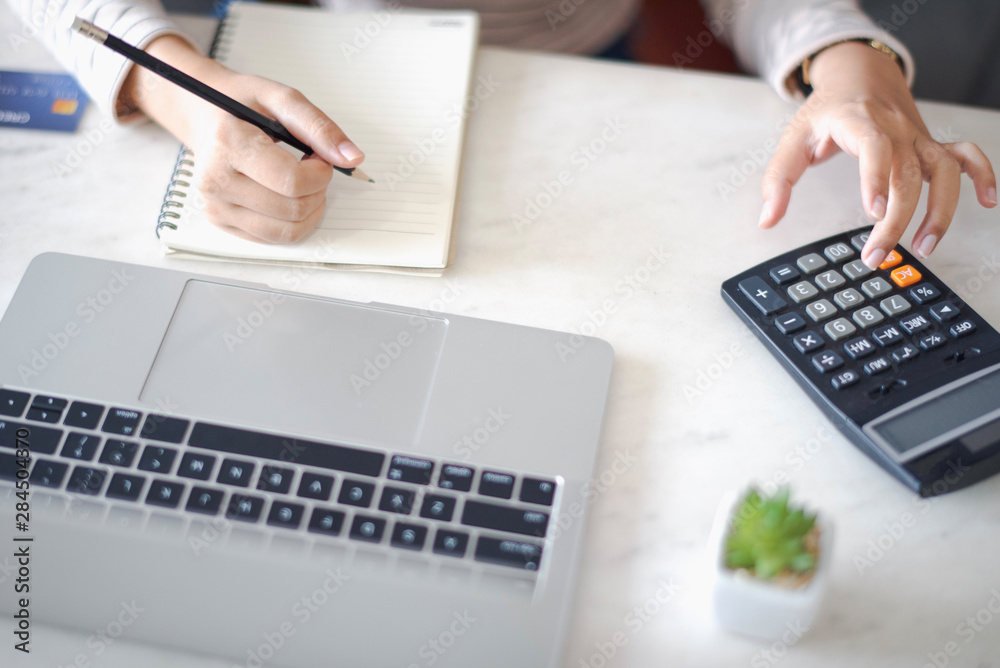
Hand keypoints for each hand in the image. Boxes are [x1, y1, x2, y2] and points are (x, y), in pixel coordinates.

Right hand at [119, 36, 363, 242]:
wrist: (204, 115)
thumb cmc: (240, 104)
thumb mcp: (282, 99)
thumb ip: (320, 127)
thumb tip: (351, 158)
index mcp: (229, 146)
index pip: (292, 181)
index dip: (320, 173)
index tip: (318, 158)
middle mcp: (216, 181)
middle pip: (293, 209)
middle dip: (317, 191)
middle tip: (311, 168)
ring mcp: (216, 205)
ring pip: (286, 231)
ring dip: (309, 210)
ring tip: (302, 183)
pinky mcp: (220, 220)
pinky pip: (273, 238)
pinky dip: (292, 221)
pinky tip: (286, 195)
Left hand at [759, 41, 996, 267]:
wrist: (859, 76)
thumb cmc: (827, 112)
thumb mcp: (792, 140)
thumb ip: (777, 181)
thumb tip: (767, 219)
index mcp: (858, 121)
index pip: (874, 145)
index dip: (876, 177)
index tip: (873, 212)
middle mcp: (895, 127)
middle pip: (907, 173)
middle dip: (896, 220)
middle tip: (876, 256)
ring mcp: (917, 136)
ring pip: (944, 170)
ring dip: (941, 210)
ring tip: (925, 246)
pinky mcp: (931, 144)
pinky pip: (966, 156)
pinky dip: (982, 175)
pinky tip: (987, 202)